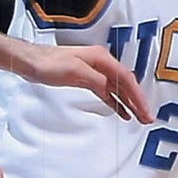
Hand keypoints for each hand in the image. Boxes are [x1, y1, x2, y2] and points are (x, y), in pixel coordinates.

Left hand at [20, 45, 152, 121]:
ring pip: (119, 90)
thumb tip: (111, 89)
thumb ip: (95, 80)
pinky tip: (123, 112)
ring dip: (130, 104)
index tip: (144, 110)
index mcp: (102, 59)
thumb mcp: (74, 71)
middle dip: (138, 101)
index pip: (126, 79)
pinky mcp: (88, 80)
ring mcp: (96, 72)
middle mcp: (102, 64)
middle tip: (147, 118)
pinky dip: (117, 103)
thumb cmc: (48, 63)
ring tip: (140, 118)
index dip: (137, 96)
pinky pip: (109, 93)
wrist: (31, 61)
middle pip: (126, 84)